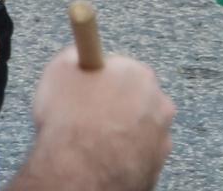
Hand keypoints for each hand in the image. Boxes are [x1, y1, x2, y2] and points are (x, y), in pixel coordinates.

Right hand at [18, 46, 173, 190]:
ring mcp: (162, 137)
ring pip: (138, 125)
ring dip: (120, 127)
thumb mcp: (60, 69)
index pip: (121, 67)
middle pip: (134, 95)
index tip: (86, 82)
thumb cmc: (73, 119)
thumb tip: (81, 54)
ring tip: (92, 136)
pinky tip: (102, 153)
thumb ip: (76, 55)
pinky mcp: (158, 165)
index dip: (99, 75)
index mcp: (138, 75)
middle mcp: (159, 104)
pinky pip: (139, 150)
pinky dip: (124, 150)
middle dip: (114, 101)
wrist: (83, 169)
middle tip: (86, 110)